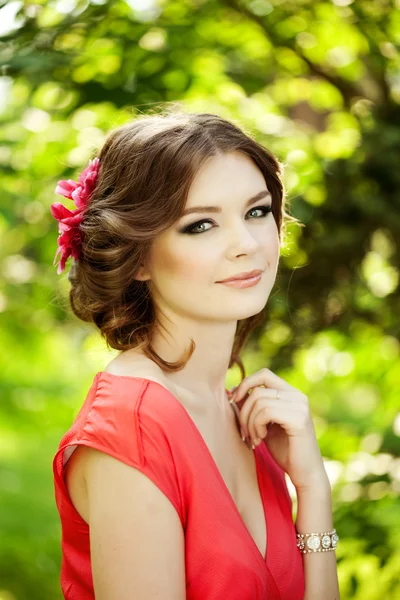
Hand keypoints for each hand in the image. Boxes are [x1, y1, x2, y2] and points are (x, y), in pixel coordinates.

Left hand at [230, 368, 327, 490]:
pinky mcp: (299, 419)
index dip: (245, 384)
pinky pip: (266, 412)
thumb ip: (253, 407)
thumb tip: (232, 390)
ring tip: (254, 438)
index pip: (264, 374)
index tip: (234, 402)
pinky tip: (261, 439)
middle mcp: (298, 396)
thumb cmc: (285, 450)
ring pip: (259, 401)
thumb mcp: (264, 424)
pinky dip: (257, 426)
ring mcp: (300, 406)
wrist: (305, 474)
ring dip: (249, 423)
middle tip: (244, 432)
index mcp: (291, 394)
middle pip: (257, 389)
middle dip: (243, 411)